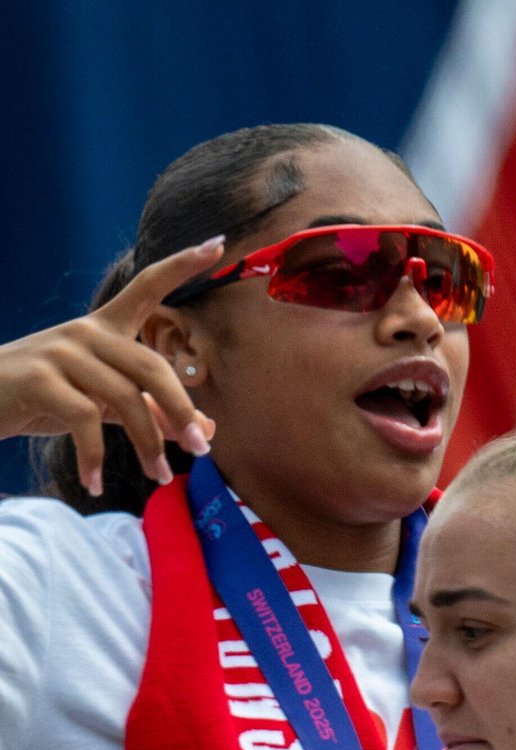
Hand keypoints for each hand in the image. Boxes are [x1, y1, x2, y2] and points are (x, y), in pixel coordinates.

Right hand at [0, 239, 223, 494]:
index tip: (218, 244)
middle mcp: (86, 332)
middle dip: (182, 412)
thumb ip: (151, 412)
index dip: (182, 265)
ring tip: (157, 476)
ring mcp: (62, 352)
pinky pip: (88, 421)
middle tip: (201, 450)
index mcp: (104, 328)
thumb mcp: (102, 404)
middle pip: (152, 368)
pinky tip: (96, 482)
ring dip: (147, 445)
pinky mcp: (41, 378)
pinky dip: (96, 457)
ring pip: (127, 400)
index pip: (147, 287)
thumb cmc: (43, 399)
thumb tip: (205, 430)